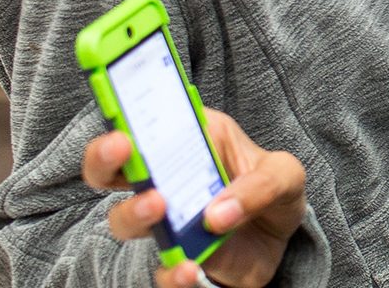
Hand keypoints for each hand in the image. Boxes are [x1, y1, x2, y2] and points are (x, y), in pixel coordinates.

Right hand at [83, 109, 308, 287]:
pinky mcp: (176, 259)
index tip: (122, 117)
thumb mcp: (284, 174)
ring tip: (159, 206)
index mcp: (188, 141)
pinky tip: (188, 268)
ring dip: (134, 211)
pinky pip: (161, 270)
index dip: (123, 116)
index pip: (143, 122)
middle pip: (110, 167)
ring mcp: (165, 220)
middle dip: (104, 158)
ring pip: (124, 218)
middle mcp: (164, 179)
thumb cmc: (273, 191)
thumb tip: (218, 214)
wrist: (282, 240)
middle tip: (120, 150)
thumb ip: (261, 184)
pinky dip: (170, 272)